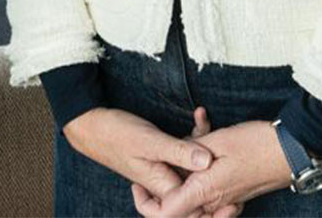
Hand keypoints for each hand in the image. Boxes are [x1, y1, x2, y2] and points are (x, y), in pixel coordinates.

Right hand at [62, 106, 212, 204]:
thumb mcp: (149, 141)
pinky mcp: (166, 155)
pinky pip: (188, 151)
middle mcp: (167, 182)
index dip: (216, 200)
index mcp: (164, 187)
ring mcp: (167, 169)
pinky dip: (197, 135)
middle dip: (217, 167)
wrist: (93, 125)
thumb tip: (208, 161)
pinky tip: (199, 114)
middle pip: (201, 187)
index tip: (228, 179)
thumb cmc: (116, 134)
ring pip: (197, 166)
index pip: (196, 206)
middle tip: (223, 142)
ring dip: (207, 144)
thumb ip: (178, 151)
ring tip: (203, 120)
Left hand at [139, 121, 295, 217]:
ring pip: (192, 193)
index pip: (165, 214)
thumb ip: (189, 153)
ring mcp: (224, 198)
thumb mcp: (217, 141)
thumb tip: (169, 162)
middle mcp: (214, 202)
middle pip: (176, 206)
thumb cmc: (258, 144)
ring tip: (187, 138)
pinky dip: (200, 167)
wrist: (295, 150)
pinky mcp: (232, 191)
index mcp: (205, 192)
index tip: (139, 184)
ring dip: (184, 169)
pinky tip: (203, 137)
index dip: (146, 204)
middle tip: (160, 154)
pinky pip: (207, 188)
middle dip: (165, 181)